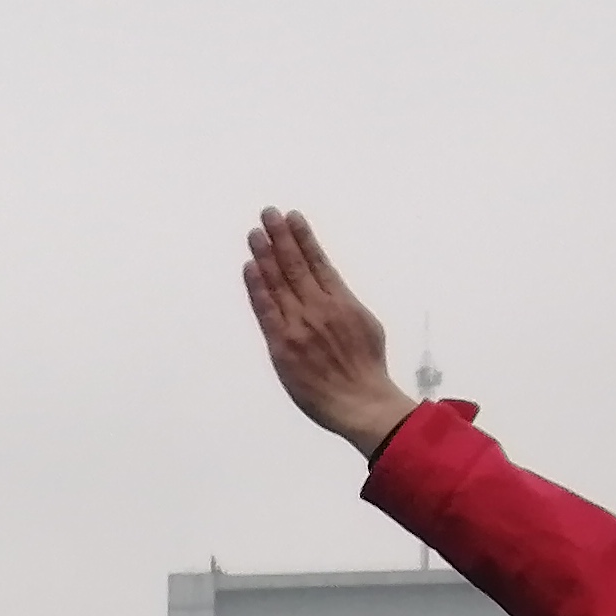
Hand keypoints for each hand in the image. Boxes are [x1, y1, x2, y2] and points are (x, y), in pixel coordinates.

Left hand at [239, 210, 422, 455]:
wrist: (361, 402)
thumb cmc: (366, 369)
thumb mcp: (366, 325)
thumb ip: (344, 304)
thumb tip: (331, 288)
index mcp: (342, 301)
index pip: (318, 261)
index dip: (302, 237)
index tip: (292, 217)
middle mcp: (319, 308)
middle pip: (296, 264)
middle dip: (280, 236)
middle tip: (268, 213)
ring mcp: (300, 325)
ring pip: (279, 282)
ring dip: (265, 254)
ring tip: (255, 232)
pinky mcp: (283, 345)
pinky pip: (266, 310)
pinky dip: (257, 287)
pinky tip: (250, 267)